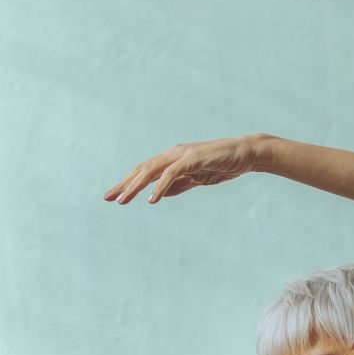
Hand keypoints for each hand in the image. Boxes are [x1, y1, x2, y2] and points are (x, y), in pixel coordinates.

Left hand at [104, 134, 265, 204]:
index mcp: (172, 159)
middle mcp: (172, 154)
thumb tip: (159, 194)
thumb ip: (178, 185)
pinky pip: (172, 174)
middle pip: (142, 170)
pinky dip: (160, 187)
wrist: (246, 154)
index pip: (144, 171)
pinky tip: (152, 200)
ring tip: (122, 201)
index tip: (113, 196)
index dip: (128, 183)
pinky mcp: (192, 159)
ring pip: (151, 171)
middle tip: (107, 198)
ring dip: (135, 186)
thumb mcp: (197, 179)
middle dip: (124, 184)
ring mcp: (182, 155)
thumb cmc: (223, 165)